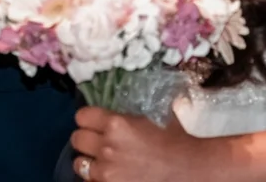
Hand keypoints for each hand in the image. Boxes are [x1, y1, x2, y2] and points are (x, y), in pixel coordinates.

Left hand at [70, 106, 212, 181]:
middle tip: (97, 143)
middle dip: (86, 140)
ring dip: (89, 161)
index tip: (93, 122)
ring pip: (79, 164)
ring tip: (102, 162)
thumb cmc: (176, 142)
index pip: (82, 116)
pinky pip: (89, 181)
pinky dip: (96, 179)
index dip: (88, 119)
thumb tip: (132, 92)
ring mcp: (106, 171)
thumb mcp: (156, 116)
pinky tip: (110, 175)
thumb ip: (135, 111)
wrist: (189, 170)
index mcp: (117, 124)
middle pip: (77, 139)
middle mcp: (106, 146)